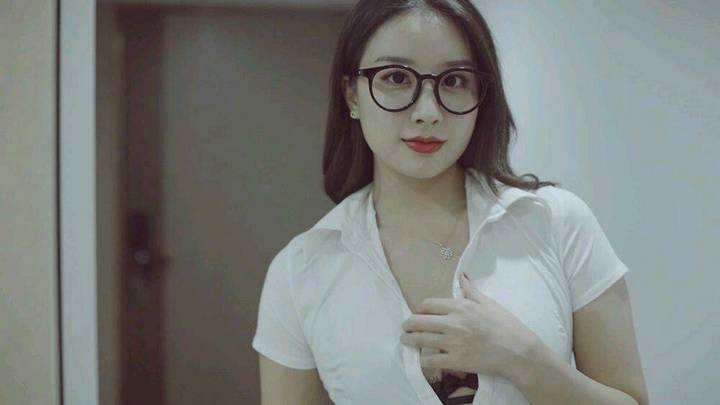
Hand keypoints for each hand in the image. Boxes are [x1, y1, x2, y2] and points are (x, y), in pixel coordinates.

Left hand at [399, 272, 539, 378]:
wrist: (519, 351)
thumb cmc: (506, 325)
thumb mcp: (489, 303)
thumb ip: (471, 290)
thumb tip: (462, 276)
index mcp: (460, 307)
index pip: (428, 304)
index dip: (420, 309)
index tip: (420, 313)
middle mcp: (452, 323)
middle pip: (418, 321)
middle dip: (408, 324)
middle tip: (406, 327)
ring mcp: (452, 342)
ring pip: (420, 340)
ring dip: (409, 340)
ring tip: (406, 340)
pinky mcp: (456, 361)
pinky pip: (430, 360)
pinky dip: (423, 359)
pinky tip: (422, 358)